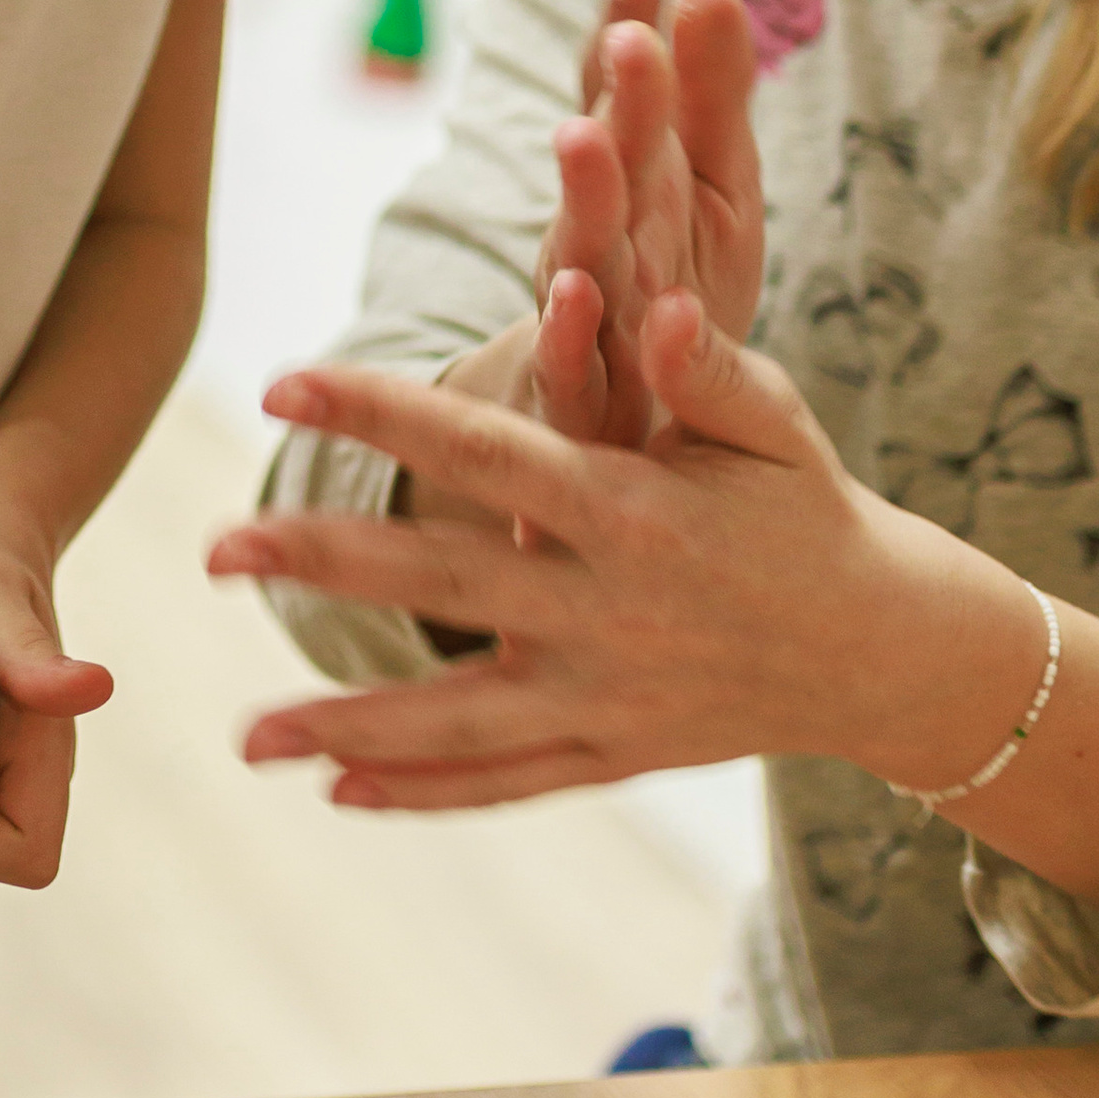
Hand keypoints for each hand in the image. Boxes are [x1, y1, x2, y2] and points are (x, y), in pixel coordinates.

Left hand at [213, 290, 905, 805]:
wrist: (883, 654)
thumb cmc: (809, 510)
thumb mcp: (776, 425)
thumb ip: (706, 369)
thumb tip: (652, 303)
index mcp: (636, 512)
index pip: (485, 452)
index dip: (381, 414)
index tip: (282, 382)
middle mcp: (611, 614)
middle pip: (443, 589)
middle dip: (322, 567)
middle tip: (215, 550)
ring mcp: (608, 701)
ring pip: (457, 723)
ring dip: (345, 726)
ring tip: (242, 737)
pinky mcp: (613, 758)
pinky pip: (503, 786)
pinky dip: (420, 795)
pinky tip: (335, 792)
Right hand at [529, 0, 763, 448]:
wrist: (629, 422)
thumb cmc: (675, 285)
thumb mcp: (714, 184)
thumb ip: (714, 93)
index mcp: (630, 174)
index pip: (621, 88)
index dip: (626, 23)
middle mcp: (595, 230)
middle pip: (609, 159)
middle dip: (618, 98)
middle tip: (629, 38)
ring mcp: (582, 309)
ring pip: (581, 247)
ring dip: (582, 194)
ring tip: (585, 136)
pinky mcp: (578, 394)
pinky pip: (570, 363)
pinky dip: (567, 331)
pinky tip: (577, 294)